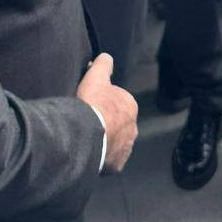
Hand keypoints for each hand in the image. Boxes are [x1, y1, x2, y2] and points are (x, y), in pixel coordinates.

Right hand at [77, 52, 137, 171]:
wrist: (87, 133)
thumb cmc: (93, 102)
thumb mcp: (96, 76)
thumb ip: (103, 65)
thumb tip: (106, 56)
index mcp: (130, 107)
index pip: (118, 104)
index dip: (104, 104)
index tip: (92, 106)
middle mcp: (133, 128)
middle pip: (119, 125)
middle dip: (108, 124)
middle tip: (90, 123)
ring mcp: (126, 148)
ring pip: (116, 143)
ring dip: (106, 141)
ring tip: (90, 139)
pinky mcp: (118, 164)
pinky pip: (111, 160)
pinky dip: (103, 158)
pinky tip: (92, 153)